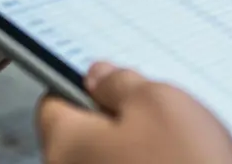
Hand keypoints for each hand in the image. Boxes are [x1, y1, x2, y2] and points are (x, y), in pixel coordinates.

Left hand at [37, 62, 231, 163]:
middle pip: (83, 137)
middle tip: (159, 122)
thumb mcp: (159, 103)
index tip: (114, 86)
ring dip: (136, 153)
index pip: (53, 103)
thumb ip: (119, 84)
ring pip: (109, 162)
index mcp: (64, 144)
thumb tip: (98, 76)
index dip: (86, 89)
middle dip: (117, 124)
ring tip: (179, 154)